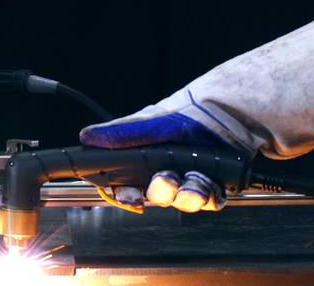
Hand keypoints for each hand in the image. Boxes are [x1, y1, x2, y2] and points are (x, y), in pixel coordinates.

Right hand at [81, 102, 236, 211]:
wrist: (226, 111)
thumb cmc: (188, 113)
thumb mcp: (149, 123)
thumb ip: (119, 134)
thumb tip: (87, 136)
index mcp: (146, 161)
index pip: (128, 187)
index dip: (127, 195)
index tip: (130, 195)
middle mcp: (167, 172)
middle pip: (156, 198)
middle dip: (161, 191)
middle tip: (167, 177)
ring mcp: (190, 179)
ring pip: (183, 203)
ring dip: (188, 193)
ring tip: (194, 177)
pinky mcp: (214, 184)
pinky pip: (210, 202)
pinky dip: (210, 194)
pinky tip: (211, 180)